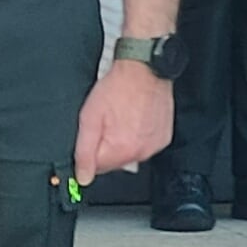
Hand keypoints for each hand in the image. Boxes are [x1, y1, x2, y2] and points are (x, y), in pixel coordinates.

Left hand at [77, 51, 176, 182]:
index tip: (93, 134)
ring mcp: (155, 146)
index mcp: (121, 150)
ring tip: (123, 117)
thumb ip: (84, 151)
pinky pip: (145, 144)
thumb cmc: (118, 88)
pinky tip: (135, 118)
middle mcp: (141, 152)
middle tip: (108, 121)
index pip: (97, 169)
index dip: (90, 151)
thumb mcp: (89, 118)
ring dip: (123, 140)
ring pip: (130, 153)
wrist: (144, 69)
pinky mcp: (164, 137)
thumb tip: (82, 178)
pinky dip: (139, 135)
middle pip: (115, 162)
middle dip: (107, 145)